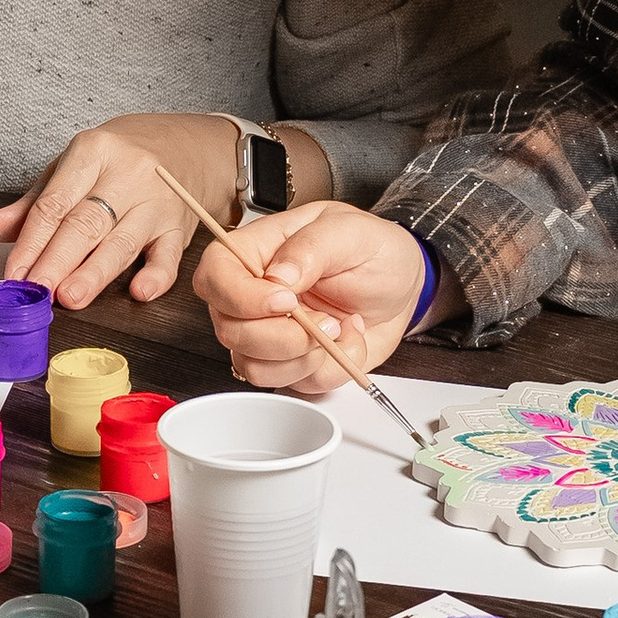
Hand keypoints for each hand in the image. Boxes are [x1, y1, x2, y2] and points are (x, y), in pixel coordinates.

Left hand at [0, 115, 313, 310]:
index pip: (55, 203)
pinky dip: (156, 275)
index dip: (31, 241)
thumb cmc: (124, 158)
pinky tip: (140, 290)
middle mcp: (128, 174)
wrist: (190, 147)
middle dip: (57, 260)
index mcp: (94, 151)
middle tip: (36, 290)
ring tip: (71, 296)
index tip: (14, 273)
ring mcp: (157, 202)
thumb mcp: (75, 166)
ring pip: (122, 241)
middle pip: (86, 223)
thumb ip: (34, 201)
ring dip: (95, 272)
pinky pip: (170, 255)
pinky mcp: (181, 227)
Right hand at [194, 202, 437, 399]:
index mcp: (255, 253)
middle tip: (327, 320)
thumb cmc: (374, 252)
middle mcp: (252, 297)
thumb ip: (311, 248)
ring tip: (338, 328)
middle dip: (284, 337)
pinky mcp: (291, 363)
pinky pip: (293, 384)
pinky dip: (329, 369)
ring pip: (255, 367)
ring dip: (306, 357)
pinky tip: (346, 341)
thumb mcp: (350, 232)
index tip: (285, 301)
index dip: (240, 297)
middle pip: (231, 331)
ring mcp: (268, 334)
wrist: (403, 288)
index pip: (214, 278)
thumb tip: (277, 277)